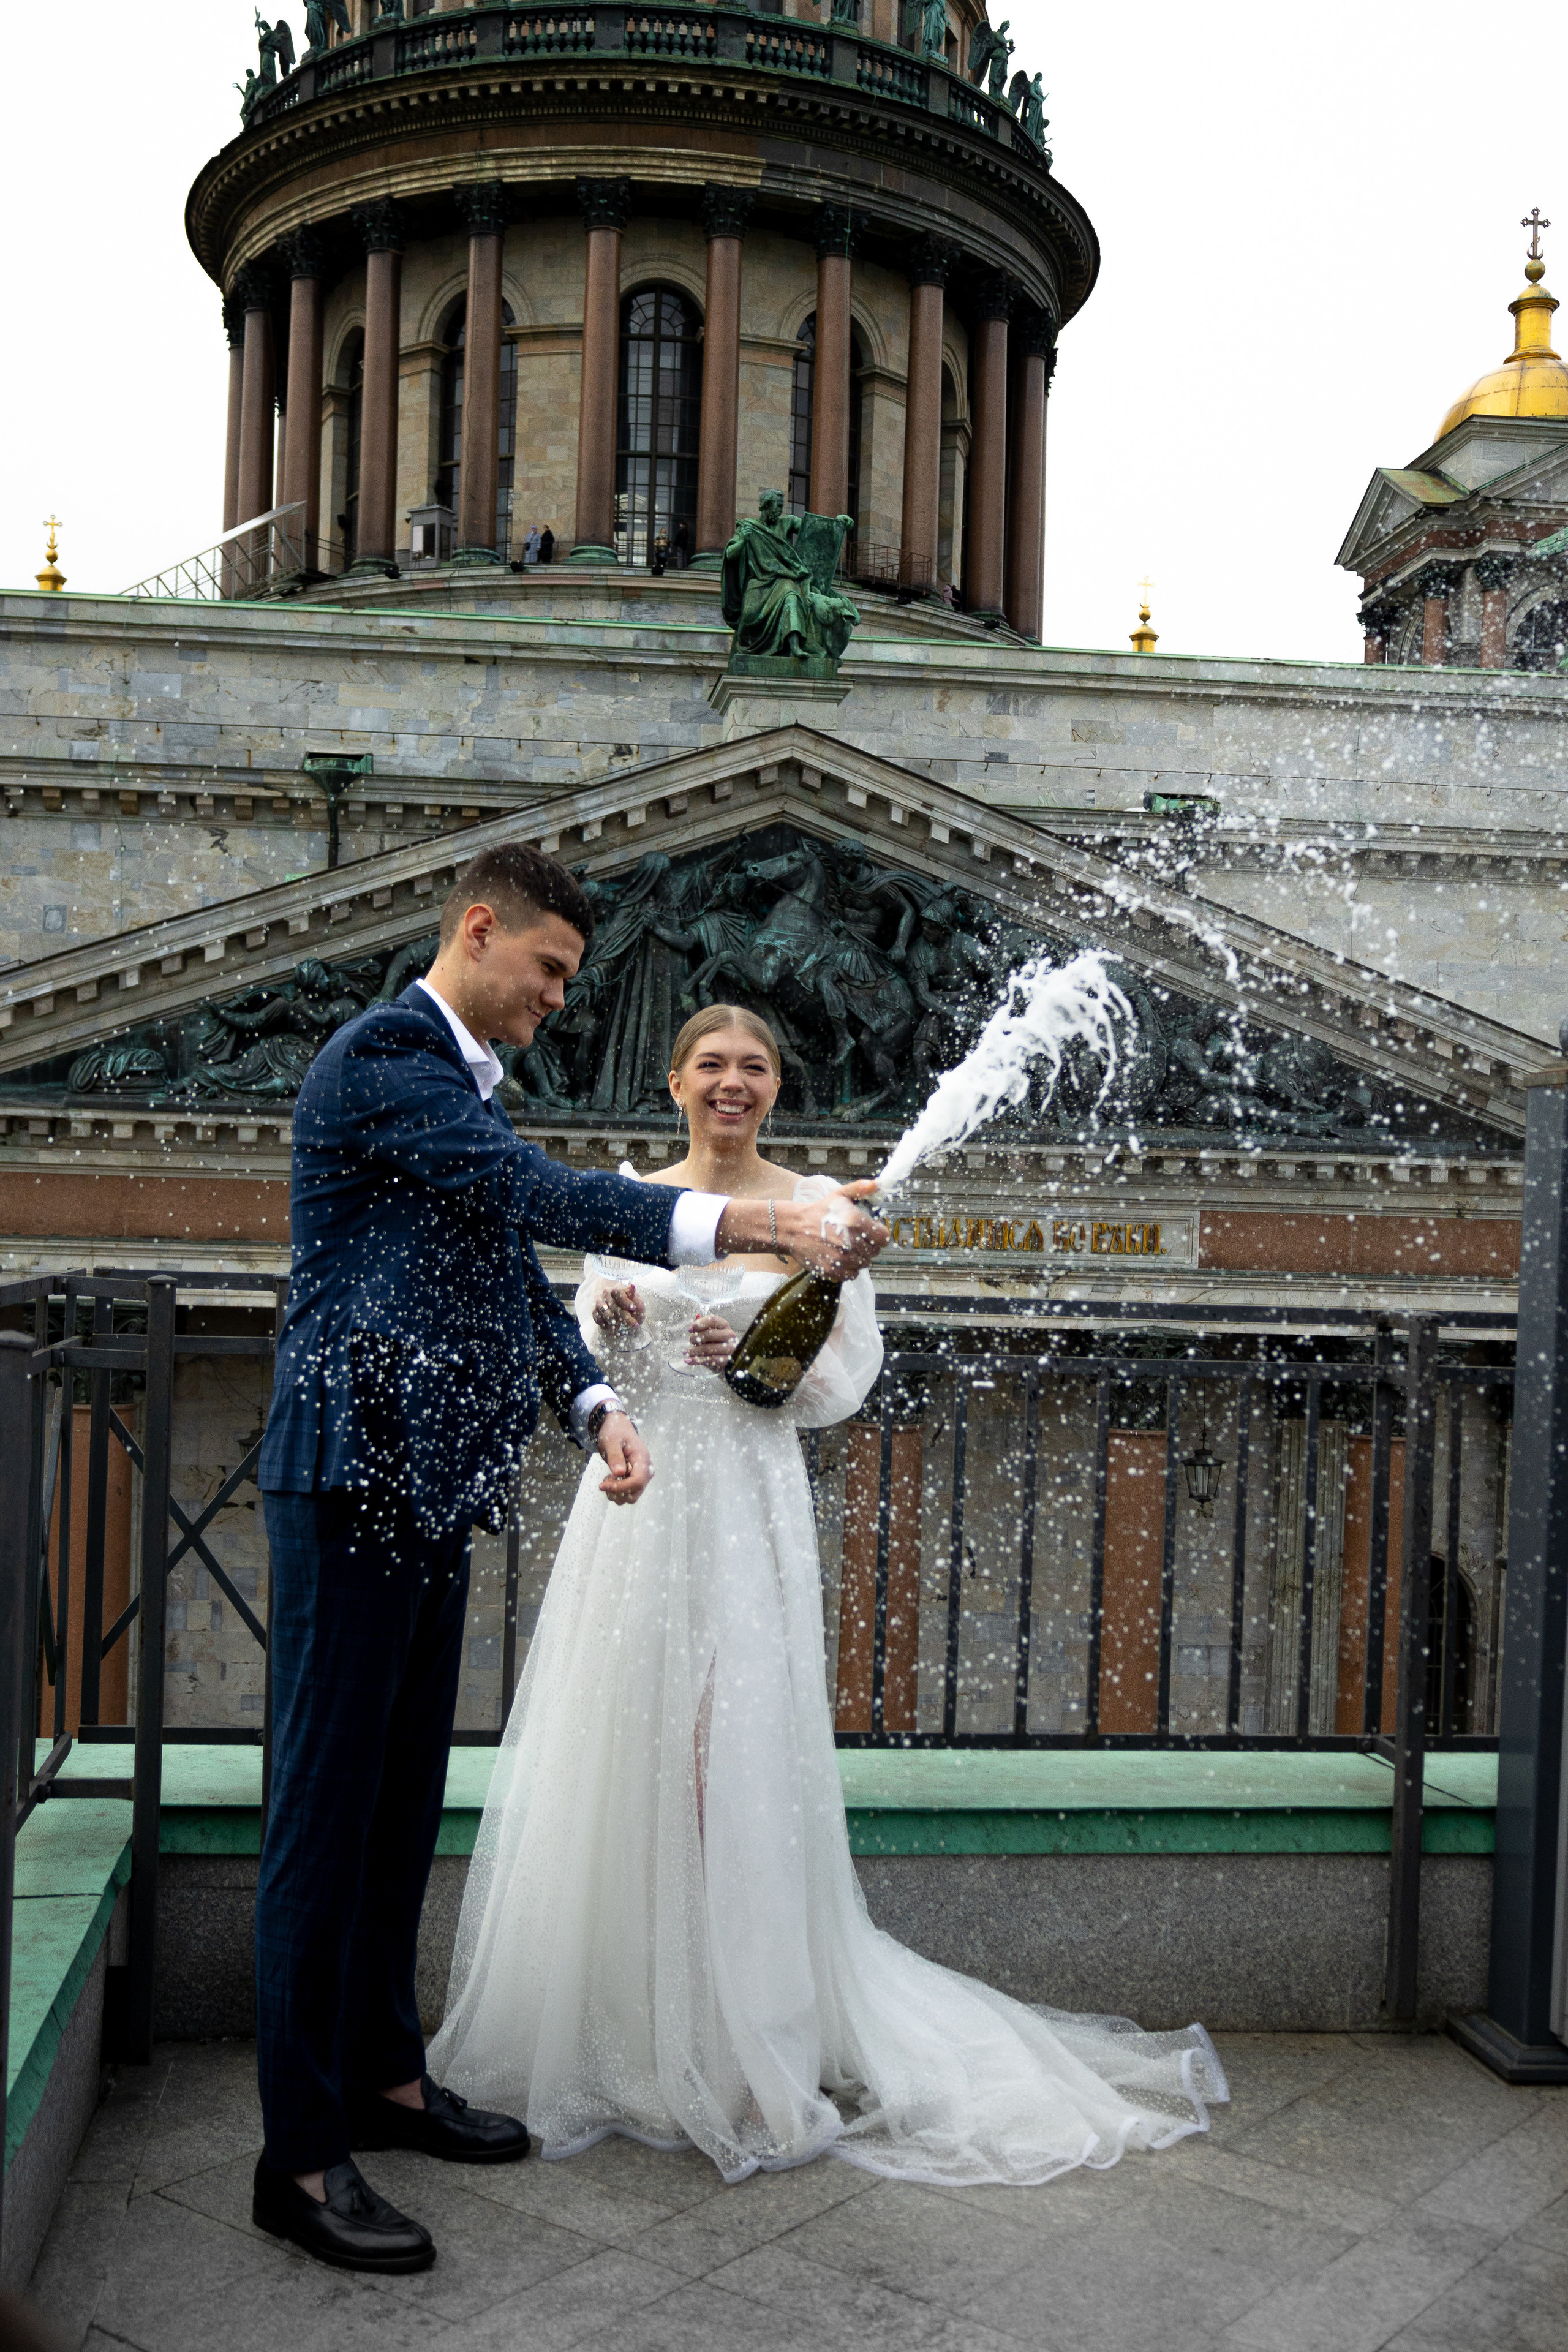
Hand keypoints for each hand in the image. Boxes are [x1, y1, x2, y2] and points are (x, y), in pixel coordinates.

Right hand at [591, 1280, 643, 1333]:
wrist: (628, 1321)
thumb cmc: (634, 1311)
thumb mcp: (638, 1304)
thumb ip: (634, 1297)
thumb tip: (632, 1286)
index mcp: (617, 1289)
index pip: (617, 1292)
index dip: (625, 1300)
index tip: (634, 1307)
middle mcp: (606, 1294)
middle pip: (613, 1305)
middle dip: (624, 1317)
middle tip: (634, 1324)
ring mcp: (599, 1302)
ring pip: (606, 1313)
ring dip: (615, 1322)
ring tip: (622, 1325)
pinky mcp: (595, 1311)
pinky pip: (598, 1319)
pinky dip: (606, 1325)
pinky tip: (613, 1327)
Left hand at [596, 1413, 652, 1504]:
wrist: (618, 1427)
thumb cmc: (615, 1432)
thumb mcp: (611, 1441)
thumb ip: (615, 1456)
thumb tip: (619, 1473)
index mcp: (642, 1458)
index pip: (637, 1481)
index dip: (619, 1487)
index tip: (602, 1485)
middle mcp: (646, 1470)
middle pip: (635, 1493)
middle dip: (617, 1492)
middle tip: (604, 1480)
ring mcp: (642, 1476)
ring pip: (631, 1497)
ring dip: (616, 1494)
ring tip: (607, 1478)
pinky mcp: (636, 1479)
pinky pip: (628, 1493)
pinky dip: (617, 1491)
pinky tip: (611, 1479)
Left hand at [685, 1313, 736, 1368]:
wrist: (728, 1358)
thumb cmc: (717, 1342)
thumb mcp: (710, 1332)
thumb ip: (702, 1326)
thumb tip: (694, 1321)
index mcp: (724, 1325)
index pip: (713, 1320)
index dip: (700, 1323)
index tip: (691, 1329)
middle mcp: (729, 1335)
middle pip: (710, 1334)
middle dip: (696, 1338)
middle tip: (690, 1341)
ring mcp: (730, 1348)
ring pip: (709, 1348)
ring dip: (694, 1351)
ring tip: (686, 1352)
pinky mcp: (728, 1360)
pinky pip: (710, 1360)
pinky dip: (698, 1360)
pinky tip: (689, 1360)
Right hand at [717, 1182, 887, 1278]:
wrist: (792, 1228)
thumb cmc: (818, 1212)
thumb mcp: (839, 1195)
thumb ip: (860, 1189)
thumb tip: (878, 1184)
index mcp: (855, 1222)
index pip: (883, 1238)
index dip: (878, 1235)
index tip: (870, 1233)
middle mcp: (850, 1241)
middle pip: (873, 1252)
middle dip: (867, 1245)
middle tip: (853, 1238)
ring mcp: (841, 1258)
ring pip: (863, 1264)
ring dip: (858, 1257)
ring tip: (845, 1247)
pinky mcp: (832, 1270)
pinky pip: (851, 1275)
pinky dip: (848, 1268)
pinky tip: (839, 1257)